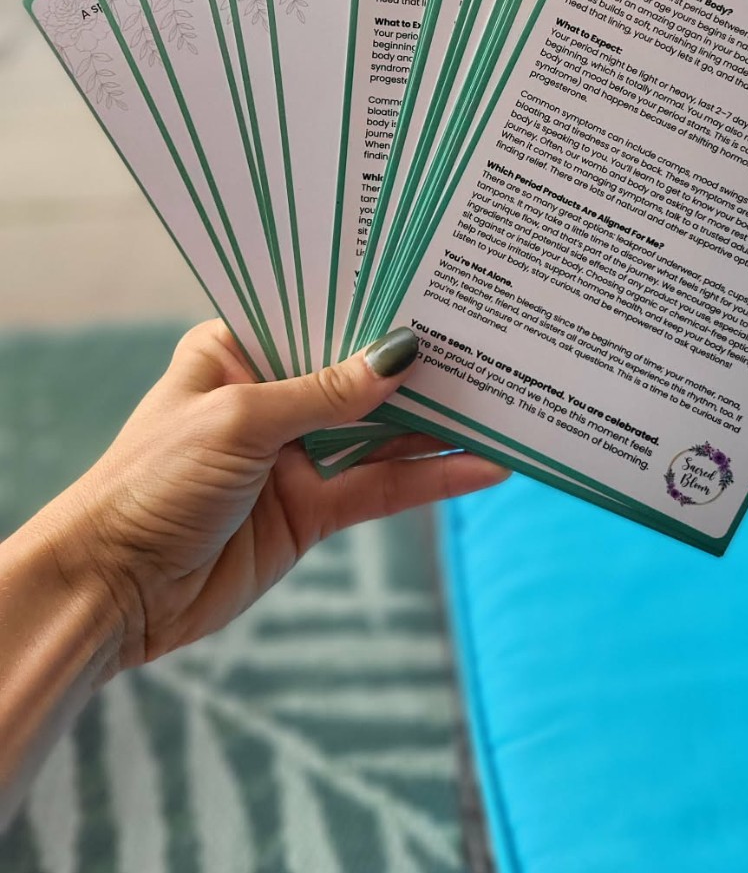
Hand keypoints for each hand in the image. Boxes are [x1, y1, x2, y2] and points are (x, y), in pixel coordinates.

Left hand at [32, 319, 508, 673]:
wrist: (113, 591)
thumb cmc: (151, 481)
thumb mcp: (241, 421)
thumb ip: (326, 393)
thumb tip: (402, 354)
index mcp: (236, 350)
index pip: (316, 314)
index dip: (372, 301)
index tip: (437, 282)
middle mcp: (269, 396)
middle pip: (357, 373)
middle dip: (419, 362)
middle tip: (492, 338)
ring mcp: (293, 455)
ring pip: (380, 432)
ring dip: (437, 423)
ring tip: (508, 399)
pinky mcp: (310, 511)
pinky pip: (381, 488)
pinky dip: (430, 479)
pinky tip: (482, 466)